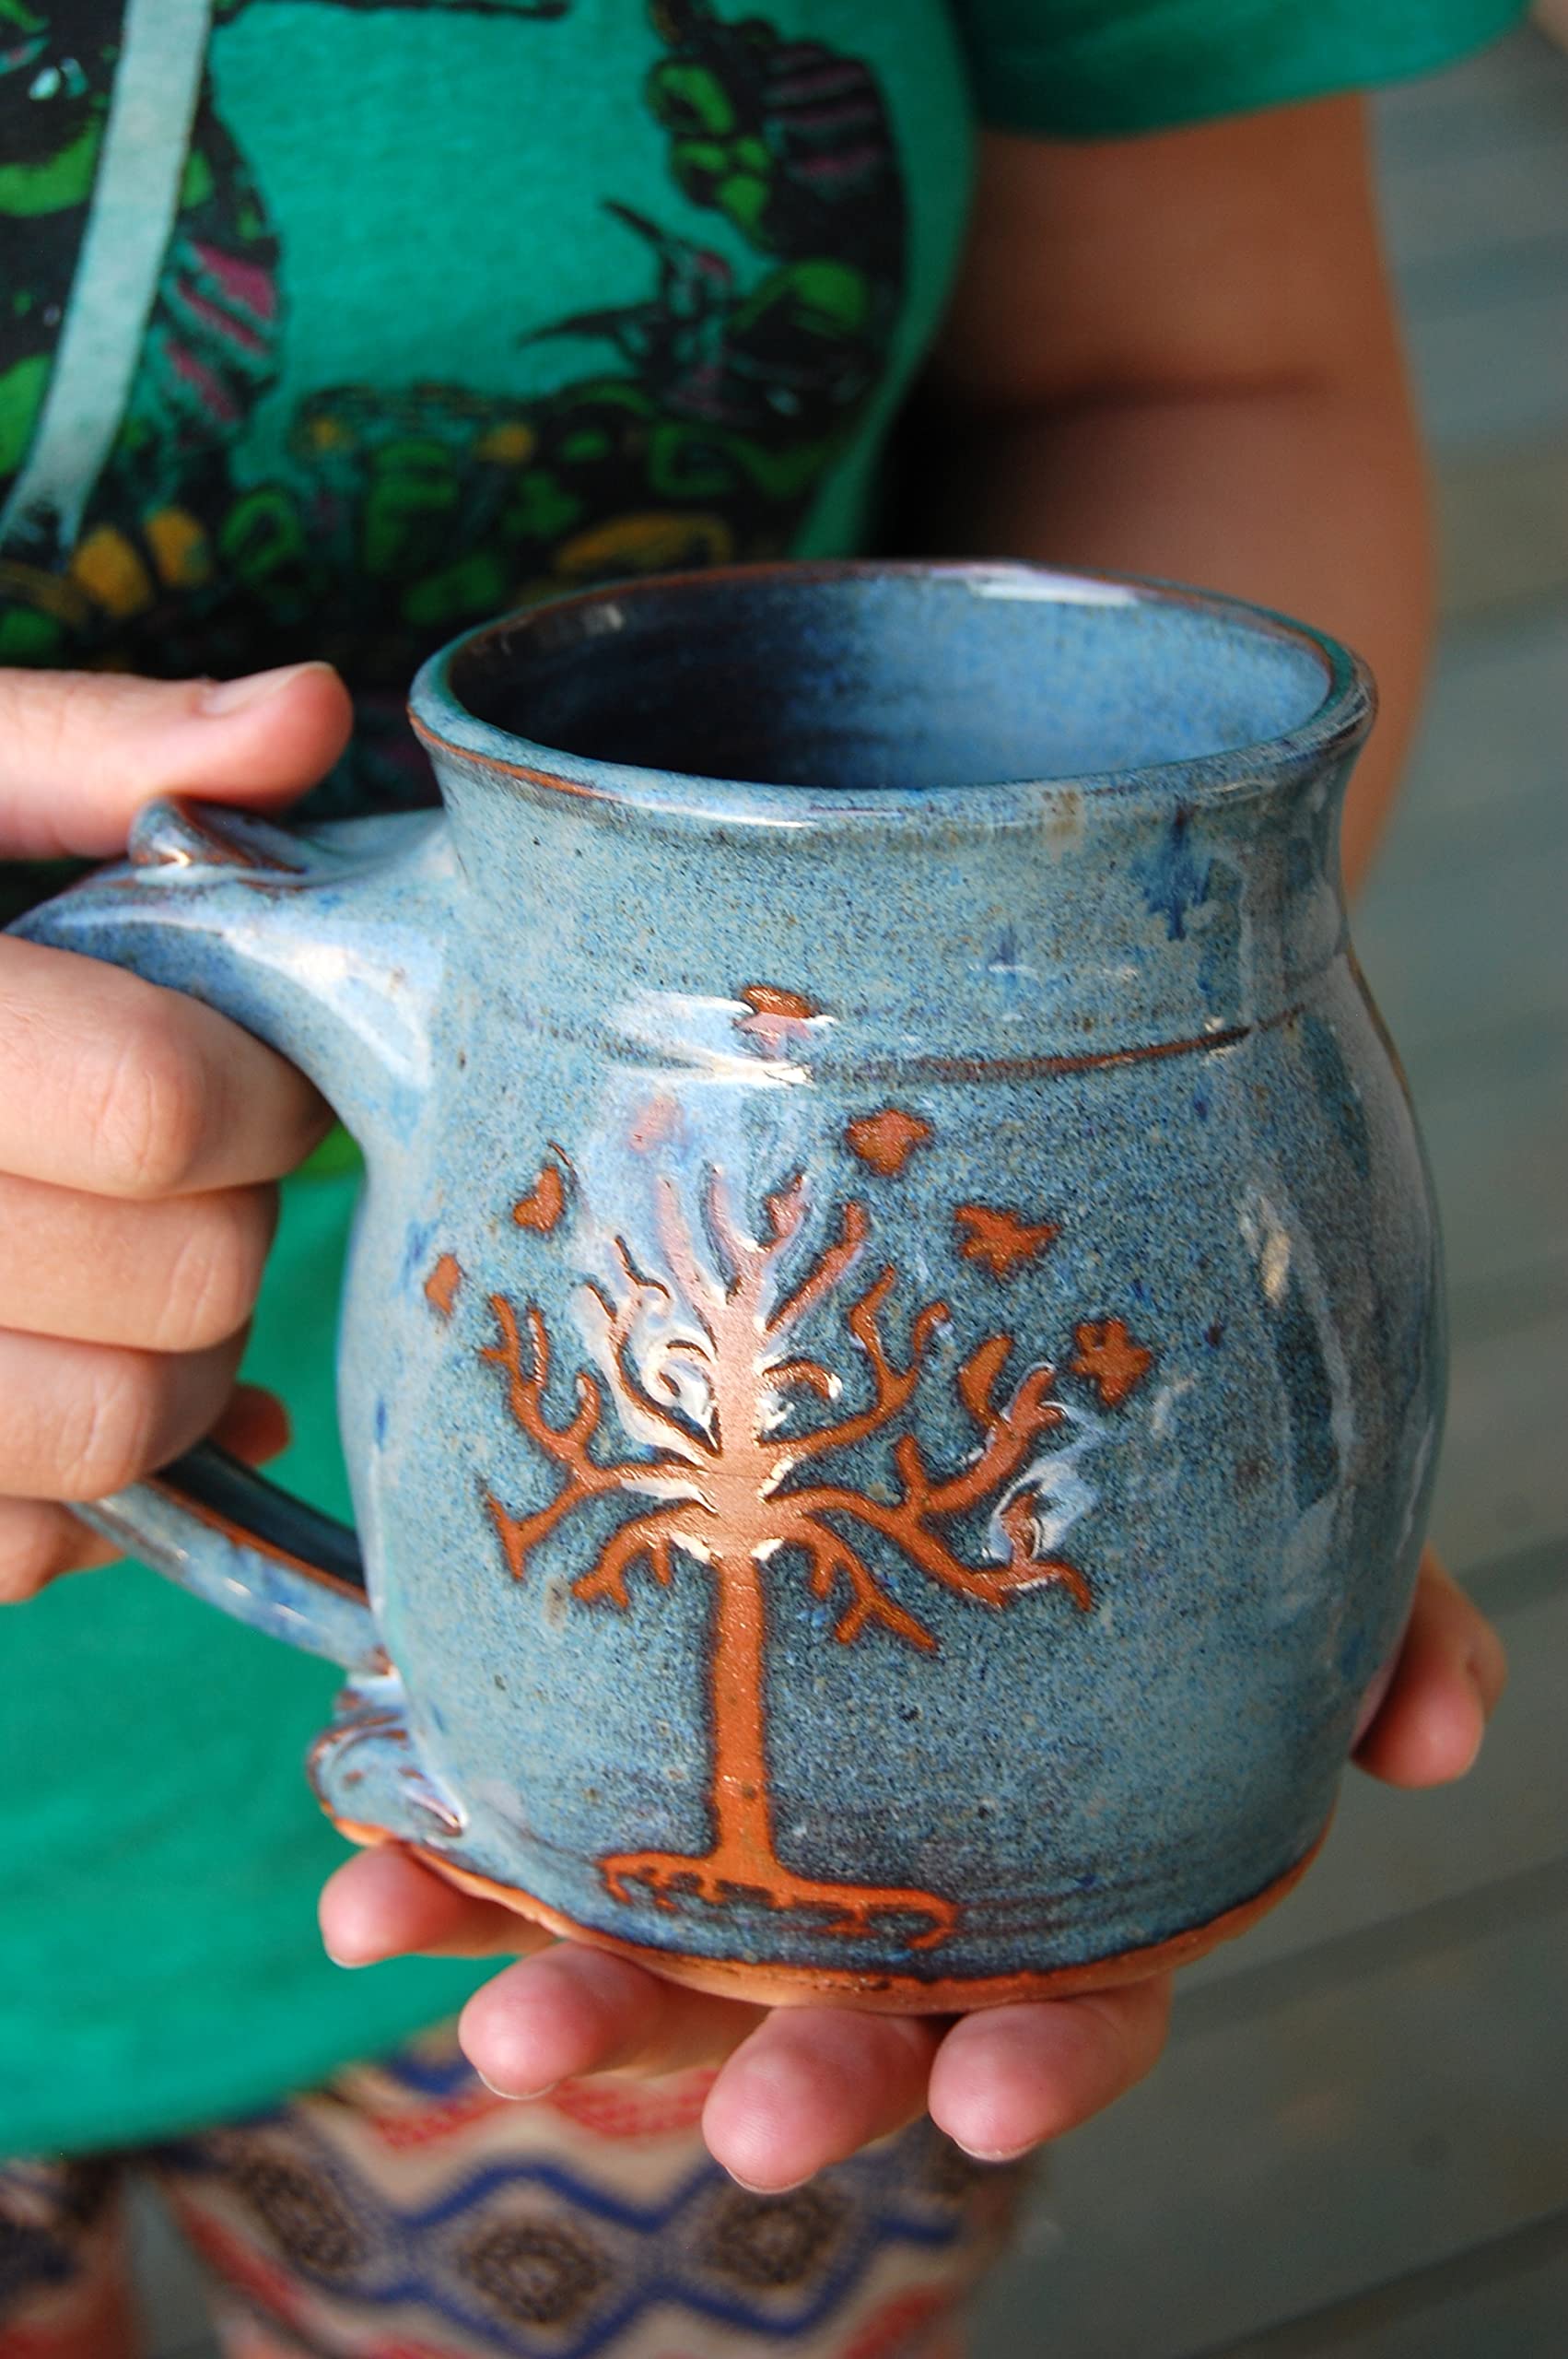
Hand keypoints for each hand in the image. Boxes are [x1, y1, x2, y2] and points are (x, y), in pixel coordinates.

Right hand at [0, 661, 352, 1600]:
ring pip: (113, 1433)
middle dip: (235, 1221)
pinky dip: (82, 1492)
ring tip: (144, 1269)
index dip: (263, 1092)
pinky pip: (16, 1545)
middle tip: (200, 1168)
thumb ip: (84, 748)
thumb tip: (312, 709)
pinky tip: (61, 1372)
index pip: (158, 1102)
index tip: (259, 1068)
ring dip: (187, 1365)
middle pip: (173, 1279)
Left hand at [321, 1547, 1503, 2186]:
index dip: (1037, 2061)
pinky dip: (438, 1876)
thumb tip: (1448, 1734)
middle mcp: (887, 1890)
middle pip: (842, 2026)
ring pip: (654, 1966)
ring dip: (564, 1998)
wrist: (925, 1382)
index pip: (1069, 2007)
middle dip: (785, 2085)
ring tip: (469, 2012)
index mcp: (1053, 1876)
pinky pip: (516, 1846)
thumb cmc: (1126, 1504)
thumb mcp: (1266, 1546)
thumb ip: (1365, 1625)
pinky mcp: (611, 1770)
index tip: (984, 2092)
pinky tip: (362, 1881)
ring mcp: (741, 1842)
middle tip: (732, 2126)